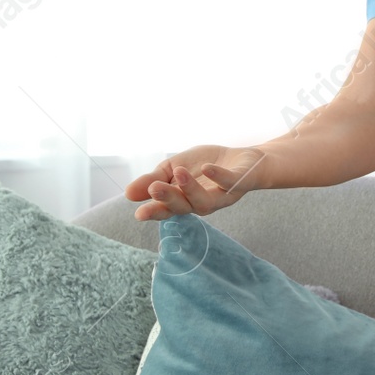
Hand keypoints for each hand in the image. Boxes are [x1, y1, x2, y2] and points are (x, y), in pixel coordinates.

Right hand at [125, 145, 267, 221]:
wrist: (246, 159)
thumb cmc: (206, 166)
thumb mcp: (174, 167)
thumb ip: (154, 179)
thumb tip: (128, 193)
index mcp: (184, 200)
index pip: (167, 210)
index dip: (154, 212)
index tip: (138, 214)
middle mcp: (202, 203)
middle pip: (184, 207)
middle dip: (169, 199)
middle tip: (154, 189)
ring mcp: (221, 195)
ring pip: (204, 201)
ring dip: (190, 189)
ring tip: (178, 172)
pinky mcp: (239, 183)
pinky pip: (229, 183)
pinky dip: (218, 177)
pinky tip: (207, 169)